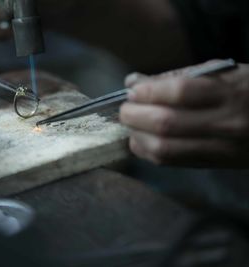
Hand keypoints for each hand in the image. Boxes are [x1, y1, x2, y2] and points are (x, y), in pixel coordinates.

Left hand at [120, 60, 248, 167]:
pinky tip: (141, 140)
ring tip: (132, 124)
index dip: (149, 91)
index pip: (180, 92)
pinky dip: (147, 151)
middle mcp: (225, 124)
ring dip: (137, 136)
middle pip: (166, 124)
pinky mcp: (211, 165)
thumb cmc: (248, 91)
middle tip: (126, 108)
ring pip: (164, 149)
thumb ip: (178, 78)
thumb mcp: (222, 73)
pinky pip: (170, 162)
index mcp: (230, 93)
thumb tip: (134, 82)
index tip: (133, 89)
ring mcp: (218, 149)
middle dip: (135, 115)